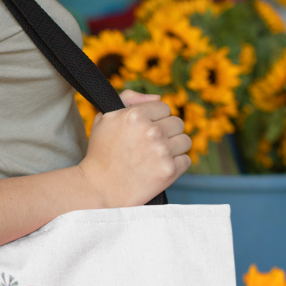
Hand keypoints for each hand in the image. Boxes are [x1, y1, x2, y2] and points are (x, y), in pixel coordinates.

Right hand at [78, 90, 191, 207]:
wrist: (99, 188)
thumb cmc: (101, 152)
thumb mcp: (107, 117)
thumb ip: (130, 98)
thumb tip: (158, 97)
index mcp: (135, 114)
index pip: (164, 107)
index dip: (155, 118)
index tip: (145, 131)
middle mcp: (151, 131)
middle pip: (177, 123)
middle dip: (166, 133)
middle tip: (150, 145)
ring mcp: (162, 151)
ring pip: (185, 141)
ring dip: (174, 148)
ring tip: (156, 157)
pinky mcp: (169, 170)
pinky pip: (186, 160)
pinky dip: (176, 165)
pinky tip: (159, 168)